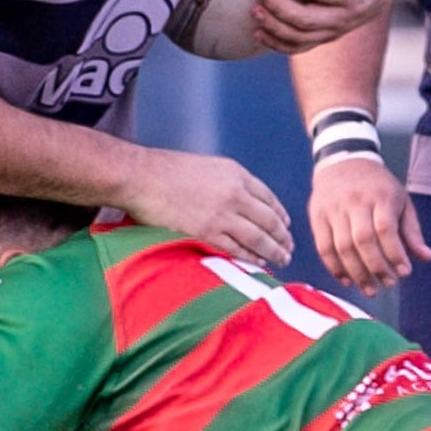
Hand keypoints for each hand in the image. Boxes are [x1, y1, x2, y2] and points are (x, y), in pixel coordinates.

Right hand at [125, 148, 292, 266]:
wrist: (141, 177)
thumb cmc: (167, 170)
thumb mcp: (208, 166)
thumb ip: (228, 182)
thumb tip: (242, 202)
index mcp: (236, 174)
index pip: (269, 199)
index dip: (280, 216)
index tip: (286, 226)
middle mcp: (235, 193)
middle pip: (269, 221)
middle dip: (282, 237)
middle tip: (289, 248)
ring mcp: (222, 214)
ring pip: (258, 238)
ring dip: (273, 251)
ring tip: (282, 259)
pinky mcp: (206, 232)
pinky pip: (237, 250)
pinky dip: (251, 259)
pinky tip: (258, 264)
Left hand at [250, 0, 403, 51]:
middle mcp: (345, 17)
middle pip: (309, 20)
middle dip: (282, 8)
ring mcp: (334, 30)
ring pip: (301, 37)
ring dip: (275, 27)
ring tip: (254, 10)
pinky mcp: (324, 37)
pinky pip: (299, 47)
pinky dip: (277, 44)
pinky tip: (257, 33)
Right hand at [309, 154, 430, 294]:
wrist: (343, 161)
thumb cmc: (377, 186)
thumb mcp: (401, 200)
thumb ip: (412, 231)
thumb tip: (426, 257)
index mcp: (381, 195)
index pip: (386, 229)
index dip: (395, 253)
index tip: (405, 272)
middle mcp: (355, 201)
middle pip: (362, 240)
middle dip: (376, 267)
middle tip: (388, 284)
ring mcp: (333, 208)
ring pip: (342, 247)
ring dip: (356, 273)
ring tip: (370, 289)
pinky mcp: (317, 216)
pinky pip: (323, 247)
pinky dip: (334, 268)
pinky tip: (347, 280)